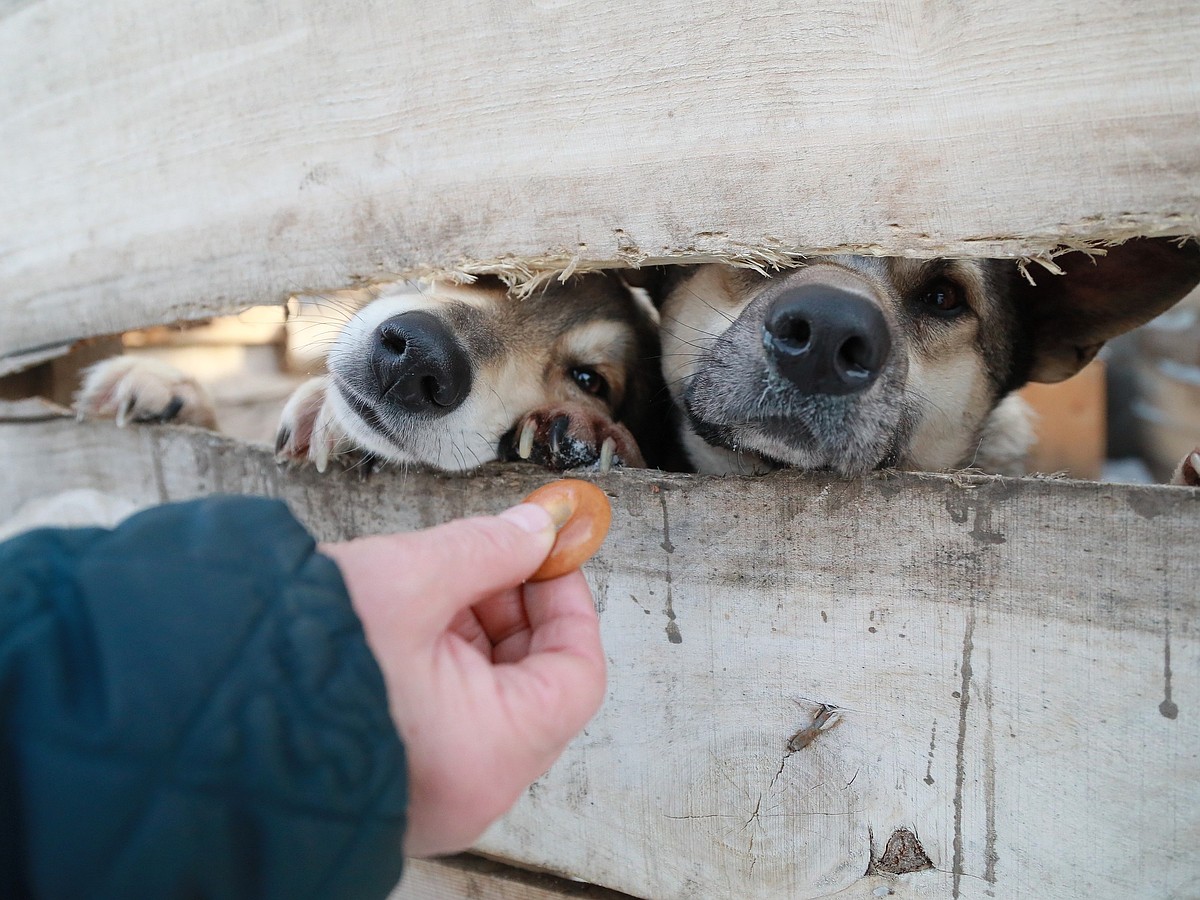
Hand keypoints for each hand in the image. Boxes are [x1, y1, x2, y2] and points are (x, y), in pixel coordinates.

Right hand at [320, 504, 605, 856]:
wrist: (180, 708)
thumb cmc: (291, 656)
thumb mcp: (407, 579)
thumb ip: (487, 548)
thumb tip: (539, 526)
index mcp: (487, 754)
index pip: (577, 674)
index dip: (567, 599)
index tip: (547, 550)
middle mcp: (467, 790)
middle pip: (535, 685)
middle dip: (515, 607)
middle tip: (489, 552)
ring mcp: (429, 794)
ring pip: (488, 698)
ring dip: (474, 630)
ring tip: (431, 580)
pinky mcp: (392, 782)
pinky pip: (445, 718)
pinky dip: (439, 662)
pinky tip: (406, 616)